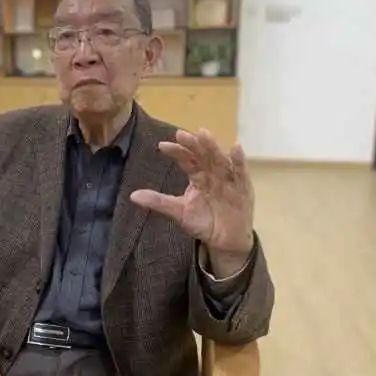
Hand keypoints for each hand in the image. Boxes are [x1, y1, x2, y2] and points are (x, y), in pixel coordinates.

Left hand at [130, 129, 253, 277]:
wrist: (225, 242)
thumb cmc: (204, 222)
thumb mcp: (179, 212)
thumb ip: (158, 202)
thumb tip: (132, 196)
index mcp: (198, 176)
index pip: (186, 160)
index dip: (176, 152)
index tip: (162, 146)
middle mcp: (212, 173)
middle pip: (202, 155)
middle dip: (193, 144)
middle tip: (181, 134)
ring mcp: (228, 179)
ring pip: (219, 160)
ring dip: (212, 147)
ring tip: (204, 134)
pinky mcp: (243, 189)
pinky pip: (241, 173)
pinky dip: (239, 161)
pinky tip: (236, 147)